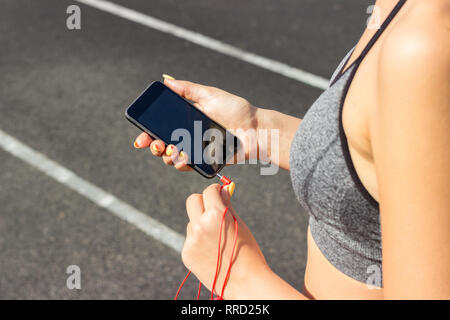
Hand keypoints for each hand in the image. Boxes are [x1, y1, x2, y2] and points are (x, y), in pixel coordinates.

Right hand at [133, 75, 259, 170]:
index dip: (148, 132)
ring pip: (171, 158)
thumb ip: (188, 90)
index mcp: (187, 118)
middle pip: (162, 144)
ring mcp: (196, 149)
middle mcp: (188, 134)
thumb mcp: (210, 95)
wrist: (255, 130)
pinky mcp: (205, 161)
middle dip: (154, 146)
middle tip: (157, 145)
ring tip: (173, 150)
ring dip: (167, 156)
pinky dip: (182, 164)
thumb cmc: (236, 110)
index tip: (141, 138)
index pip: (161, 126)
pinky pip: (187, 166)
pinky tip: (184, 158)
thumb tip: (166, 80)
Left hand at [182, 183, 268, 297]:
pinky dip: (198, 241)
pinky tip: (211, 252)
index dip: (215, 190)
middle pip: (193, 201)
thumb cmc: (247, 252)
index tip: (218, 193)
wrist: (245, 282)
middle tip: (212, 208)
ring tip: (218, 240)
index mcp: (216, 215)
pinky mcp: (186, 253)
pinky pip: (190, 239)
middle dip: (202, 201)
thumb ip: (227, 205)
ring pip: (192, 222)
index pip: (208, 191)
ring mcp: (191, 240)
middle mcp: (200, 225)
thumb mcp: (240, 224)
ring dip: (201, 224)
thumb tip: (222, 190)